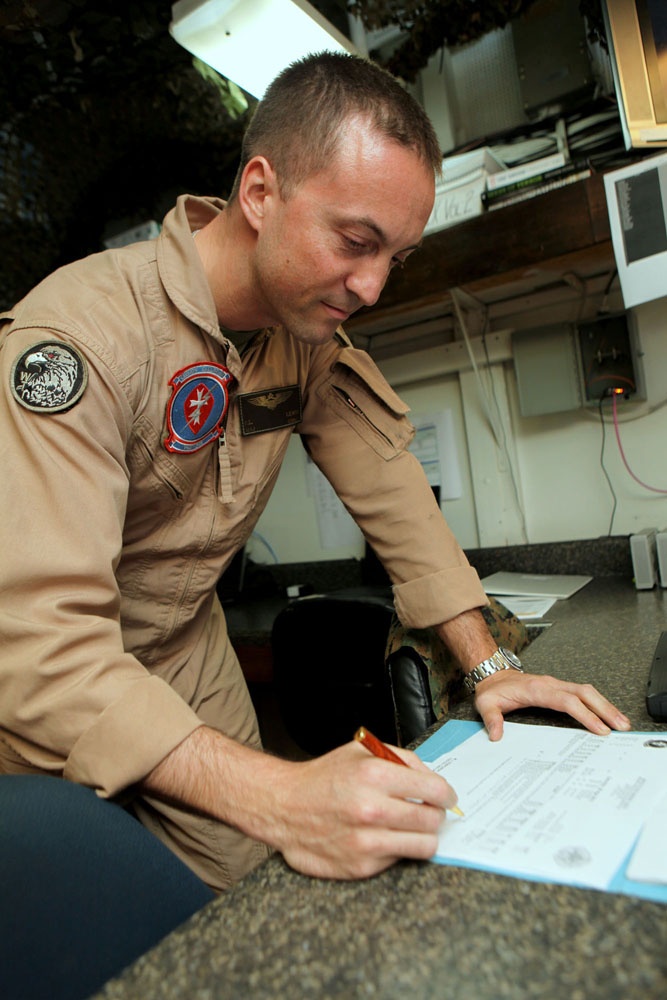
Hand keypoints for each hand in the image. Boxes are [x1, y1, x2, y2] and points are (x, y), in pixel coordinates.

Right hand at [145, 725, 457, 880]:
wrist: (284, 806)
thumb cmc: (324, 778)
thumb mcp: (360, 752)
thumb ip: (401, 760)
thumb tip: (433, 780)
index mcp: (374, 774)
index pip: (435, 789)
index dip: (447, 794)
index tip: (446, 797)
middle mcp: (371, 808)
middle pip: (433, 820)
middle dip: (436, 815)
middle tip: (428, 812)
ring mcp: (366, 840)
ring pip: (425, 846)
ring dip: (423, 836)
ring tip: (411, 827)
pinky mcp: (361, 866)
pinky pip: (399, 859)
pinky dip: (397, 848)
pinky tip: (383, 837)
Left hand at [473, 669, 631, 740]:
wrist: (494, 674)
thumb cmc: (493, 690)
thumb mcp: (486, 703)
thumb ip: (491, 719)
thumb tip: (496, 735)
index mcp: (537, 689)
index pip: (566, 701)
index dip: (585, 714)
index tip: (600, 728)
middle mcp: (551, 684)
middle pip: (584, 693)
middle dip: (605, 709)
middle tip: (621, 726)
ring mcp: (557, 685)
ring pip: (587, 691)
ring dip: (605, 705)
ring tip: (621, 722)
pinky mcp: (559, 688)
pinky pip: (583, 694)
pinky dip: (598, 703)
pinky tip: (607, 714)